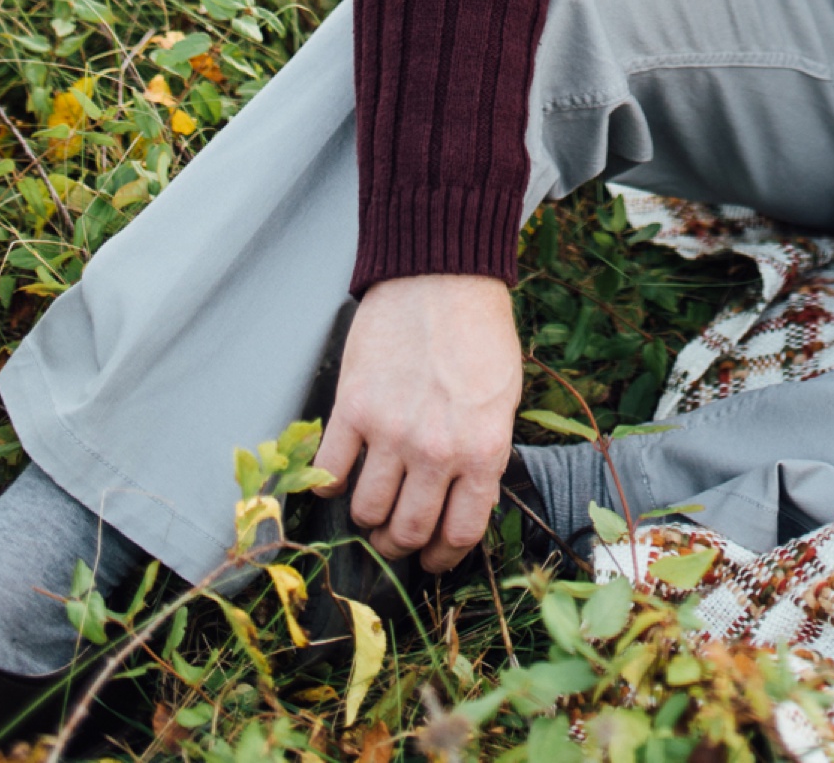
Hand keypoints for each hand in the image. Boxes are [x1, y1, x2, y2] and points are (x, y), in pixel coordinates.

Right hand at [313, 274, 524, 572]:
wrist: (442, 276)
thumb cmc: (480, 332)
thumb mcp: (504, 398)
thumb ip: (484, 453)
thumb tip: (463, 501)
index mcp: (482, 450)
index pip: (460, 533)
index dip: (444, 556)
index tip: (434, 558)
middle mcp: (437, 451)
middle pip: (408, 532)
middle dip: (401, 543)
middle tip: (396, 535)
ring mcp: (391, 432)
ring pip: (366, 513)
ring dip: (367, 516)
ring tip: (372, 502)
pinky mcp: (352, 409)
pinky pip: (329, 472)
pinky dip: (330, 483)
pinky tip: (341, 473)